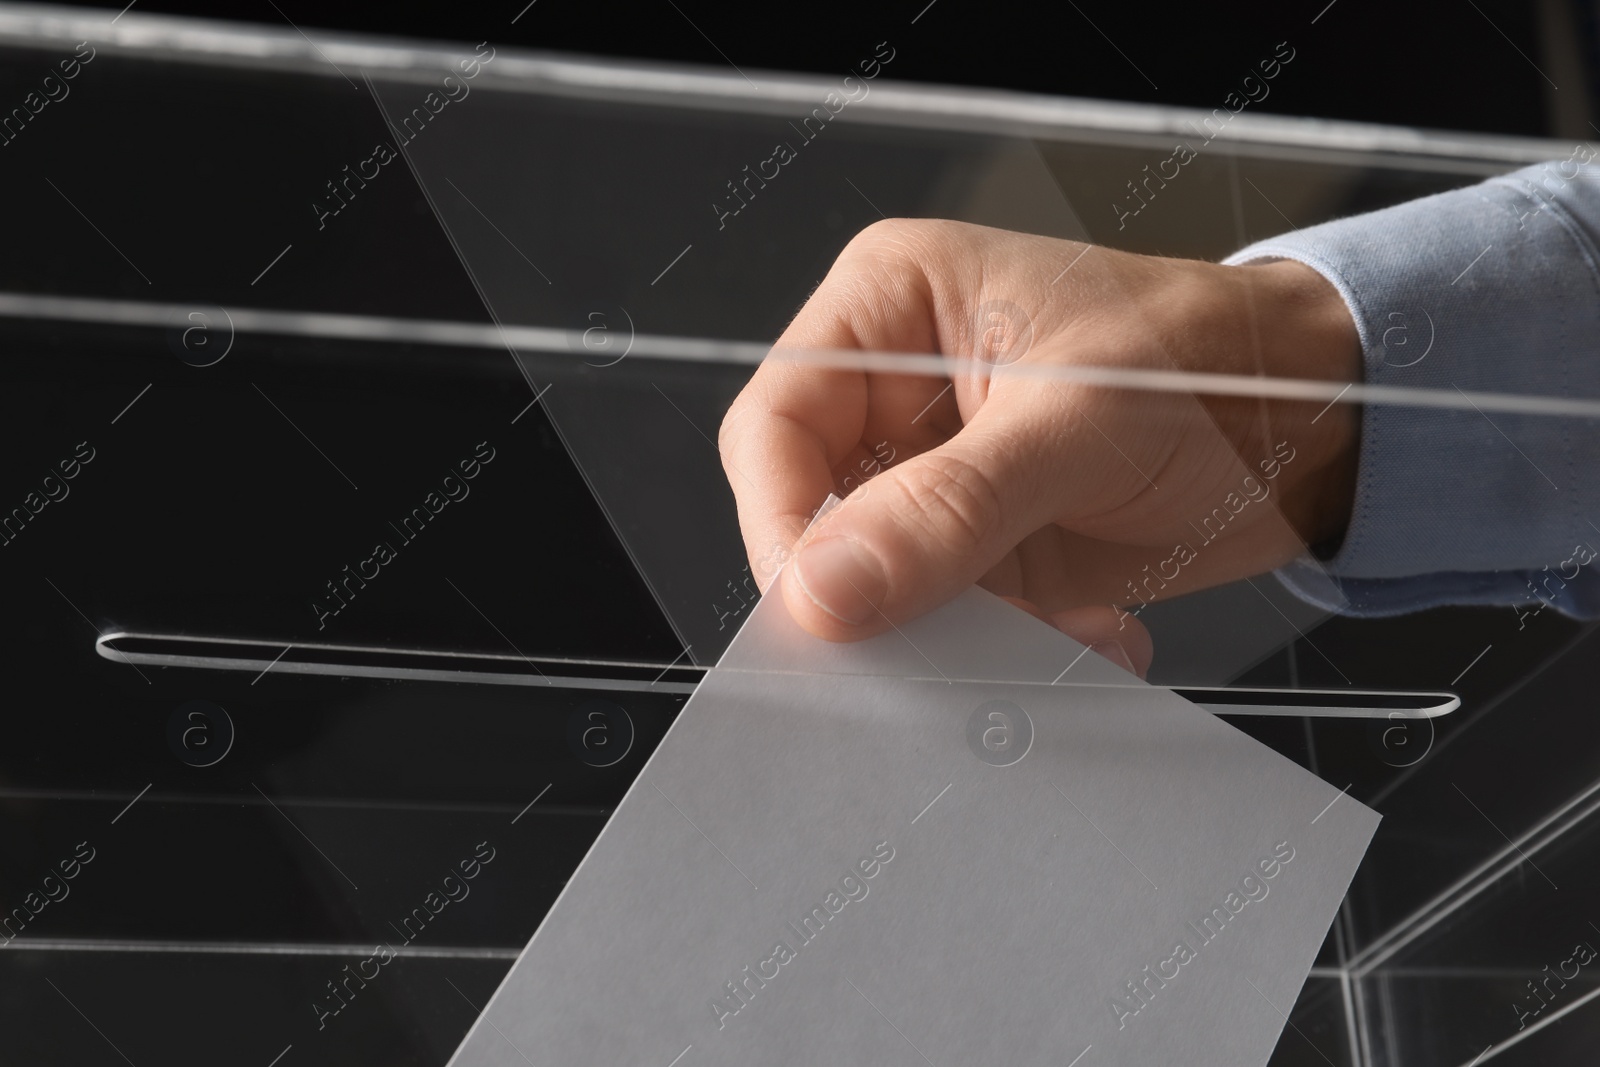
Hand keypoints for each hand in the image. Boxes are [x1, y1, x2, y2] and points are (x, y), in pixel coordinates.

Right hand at [718, 220, 1360, 675]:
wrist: (1317, 421)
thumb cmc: (1208, 363)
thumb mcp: (1078, 425)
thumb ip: (949, 509)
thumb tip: (823, 590)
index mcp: (890, 306)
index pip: (776, 422)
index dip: (780, 519)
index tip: (819, 607)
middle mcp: (895, 389)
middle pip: (812, 510)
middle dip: (871, 589)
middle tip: (928, 648)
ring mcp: (935, 473)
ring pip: (876, 579)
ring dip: (950, 632)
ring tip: (1050, 631)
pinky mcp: (980, 542)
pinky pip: (945, 616)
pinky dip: (1005, 647)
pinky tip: (1092, 629)